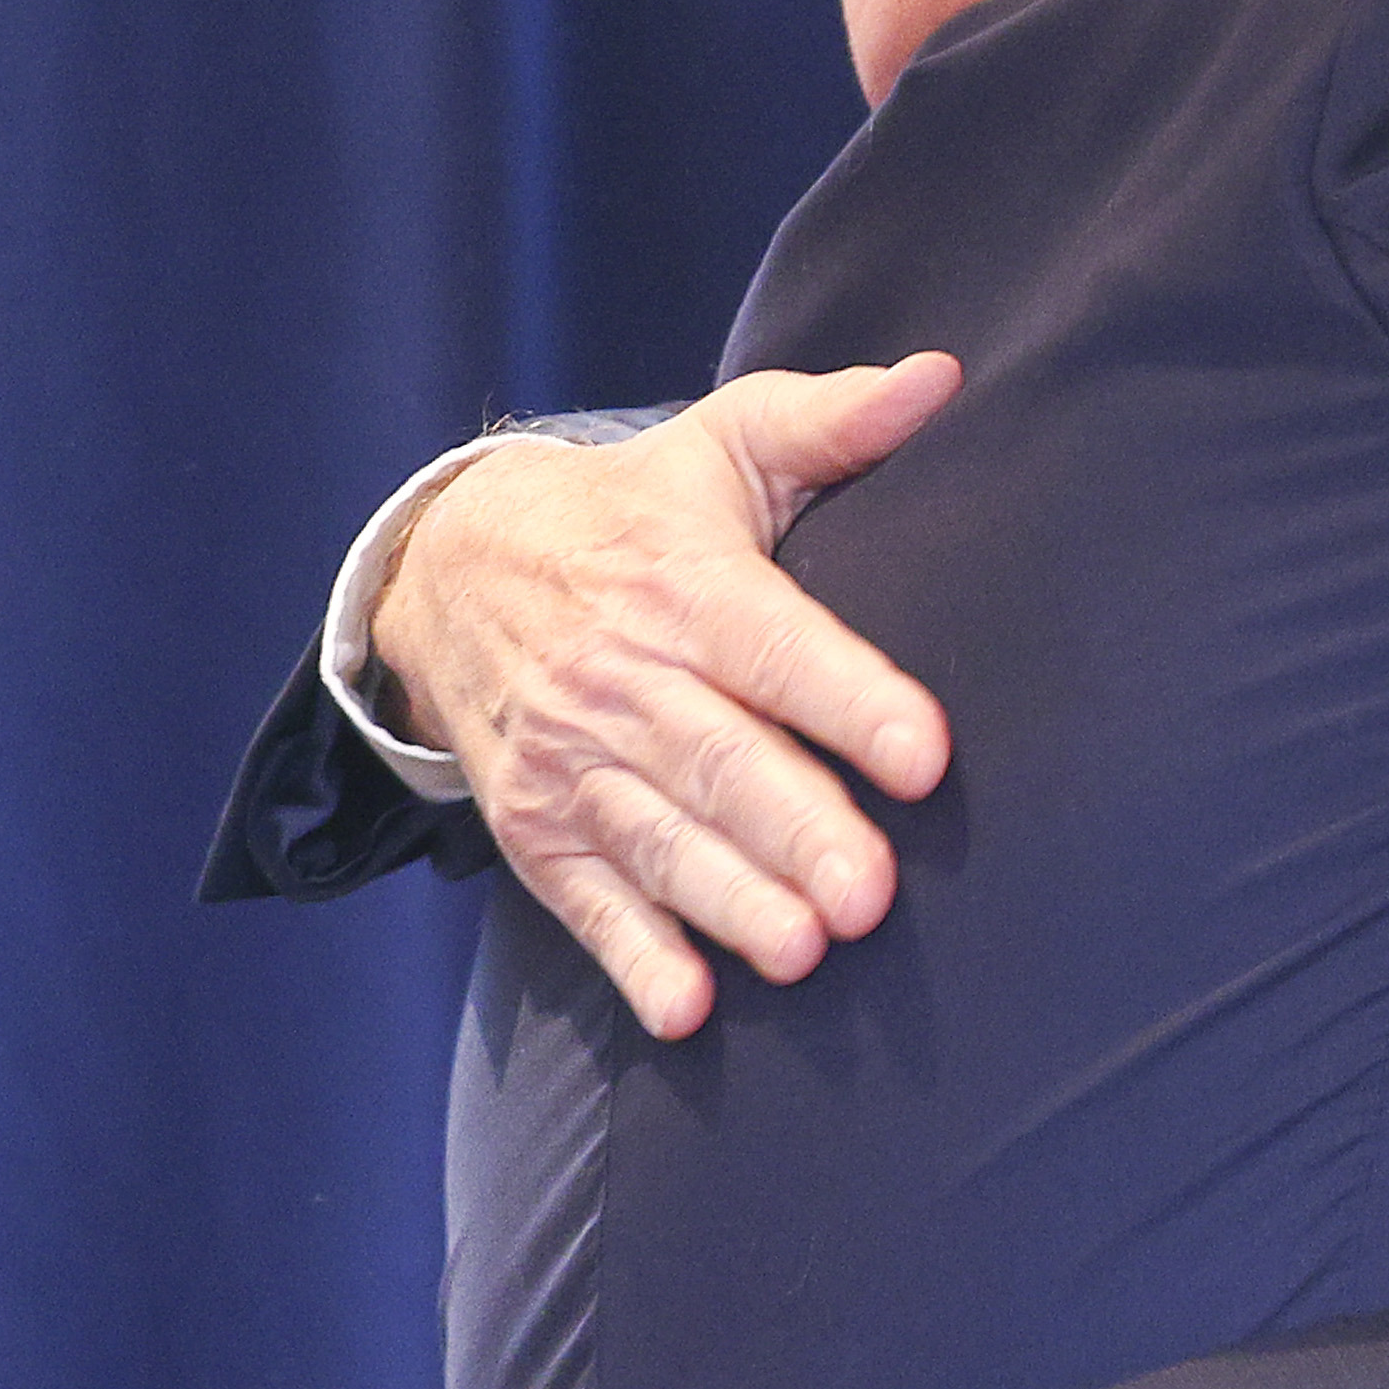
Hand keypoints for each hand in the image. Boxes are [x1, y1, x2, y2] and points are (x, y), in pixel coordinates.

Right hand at [372, 357, 962, 1036]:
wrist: (449, 567)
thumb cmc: (636, 515)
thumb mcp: (721, 447)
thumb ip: (831, 422)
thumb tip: (939, 378)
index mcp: (684, 586)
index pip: (777, 646)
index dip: (850, 699)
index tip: (925, 753)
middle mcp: (623, 678)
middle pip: (722, 762)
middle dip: (797, 829)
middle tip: (874, 894)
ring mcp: (572, 761)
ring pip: (662, 841)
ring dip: (732, 903)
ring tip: (806, 954)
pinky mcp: (538, 827)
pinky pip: (586, 901)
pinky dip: (633, 958)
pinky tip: (685, 1010)